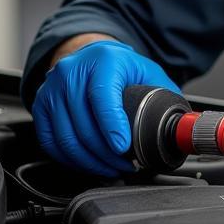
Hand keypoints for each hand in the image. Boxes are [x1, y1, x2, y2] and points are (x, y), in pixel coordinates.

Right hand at [31, 41, 179, 176]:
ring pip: (66, 137)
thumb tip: (183, 121)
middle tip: (125, 166)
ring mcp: (52, 89)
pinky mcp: (41, 106)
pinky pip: (51, 142)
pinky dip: (70, 159)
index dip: (112, 125)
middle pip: (84, 123)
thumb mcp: (146, 70)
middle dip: (106, 153)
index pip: (102, 96)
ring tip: (110, 169)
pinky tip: (88, 163)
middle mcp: (72, 72)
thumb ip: (164, 92)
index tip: (123, 148)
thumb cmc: (119, 66)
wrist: (91, 55)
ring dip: (90, 161)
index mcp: (103, 61)